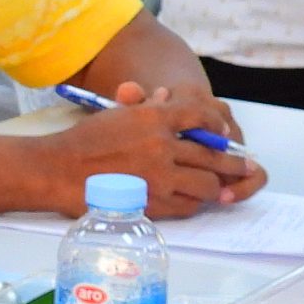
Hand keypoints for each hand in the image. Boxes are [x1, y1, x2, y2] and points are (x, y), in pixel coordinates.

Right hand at [46, 88, 261, 216]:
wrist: (58, 170)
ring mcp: (159, 177)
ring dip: (214, 185)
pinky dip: (195, 202)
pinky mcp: (154, 203)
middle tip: (244, 165)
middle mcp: (161, 146)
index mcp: (152, 118)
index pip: (199, 115)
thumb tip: (169, 99)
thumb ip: (148, 109)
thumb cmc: (84, 141)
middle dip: (232, 161)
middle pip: (212, 154)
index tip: (222, 132)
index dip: (216, 124)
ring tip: (218, 186)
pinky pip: (189, 205)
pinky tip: (193, 198)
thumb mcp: (117, 115)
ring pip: (206, 184)